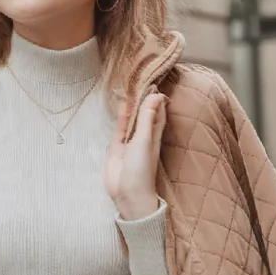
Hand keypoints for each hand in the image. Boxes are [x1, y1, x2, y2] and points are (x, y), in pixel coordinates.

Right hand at [105, 91, 166, 213]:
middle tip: (141, 80)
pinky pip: (119, 129)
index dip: (157, 99)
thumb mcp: (144, 140)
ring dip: (131, 107)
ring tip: (130, 88)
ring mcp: (129, 143)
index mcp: (154, 136)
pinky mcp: (116, 148)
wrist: (128, 194)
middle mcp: (143, 138)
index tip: (155, 82)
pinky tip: (122, 106)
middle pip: (145, 115)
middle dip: (144, 100)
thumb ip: (147, 117)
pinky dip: (121, 118)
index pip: (158, 113)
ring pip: (131, 120)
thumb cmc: (141, 169)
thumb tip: (156, 95)